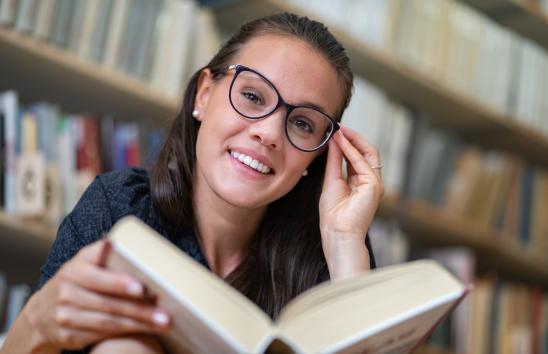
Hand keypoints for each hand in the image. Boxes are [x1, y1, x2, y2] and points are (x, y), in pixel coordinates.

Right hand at [3, 240, 170, 351]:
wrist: (42, 311)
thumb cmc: (76, 280)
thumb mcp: (84, 261)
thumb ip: (104, 253)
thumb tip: (130, 243)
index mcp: (74, 270)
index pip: (99, 277)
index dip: (119, 283)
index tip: (141, 288)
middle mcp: (67, 293)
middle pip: (109, 304)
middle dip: (140, 309)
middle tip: (165, 313)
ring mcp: (66, 317)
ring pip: (109, 323)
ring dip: (139, 324)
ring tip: (163, 322)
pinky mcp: (69, 337)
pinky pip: (102, 336)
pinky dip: (127, 334)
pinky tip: (147, 331)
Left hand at [319, 126, 383, 278]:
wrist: (338, 233)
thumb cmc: (333, 214)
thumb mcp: (332, 181)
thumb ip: (335, 161)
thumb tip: (335, 141)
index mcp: (360, 182)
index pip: (357, 156)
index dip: (348, 143)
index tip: (336, 132)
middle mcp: (370, 181)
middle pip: (366, 152)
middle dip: (353, 138)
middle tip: (339, 127)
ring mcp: (374, 183)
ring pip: (368, 154)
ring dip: (353, 140)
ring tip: (340, 130)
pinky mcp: (374, 185)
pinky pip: (363, 163)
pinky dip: (352, 150)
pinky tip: (341, 143)